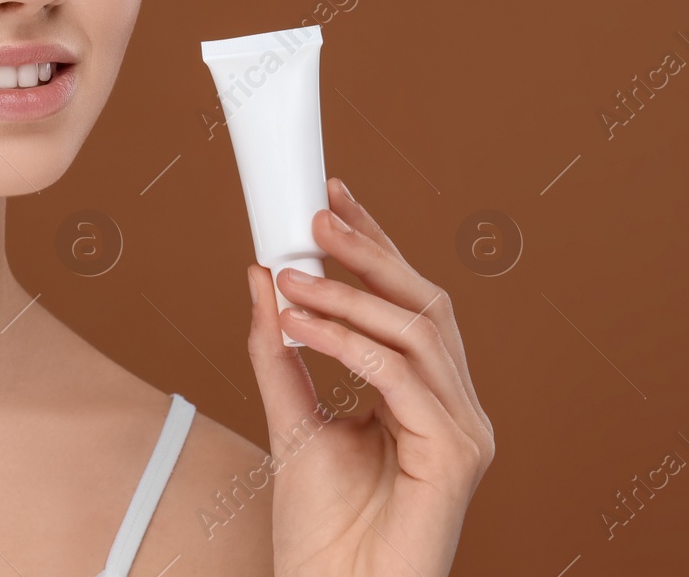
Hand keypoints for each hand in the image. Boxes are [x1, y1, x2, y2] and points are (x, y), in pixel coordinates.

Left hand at [244, 178, 493, 576]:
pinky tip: (302, 327)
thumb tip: (262, 276)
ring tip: (292, 279)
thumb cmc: (320, 526)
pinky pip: (400, 375)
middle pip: (426, 303)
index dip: (375, 244)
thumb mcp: (290, 418)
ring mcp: (464, 429)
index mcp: (423, 393)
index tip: (330, 200)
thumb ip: (278, 350)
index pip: (406, 301)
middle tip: (315, 218)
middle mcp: (453, 405)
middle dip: (370, 250)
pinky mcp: (457, 454)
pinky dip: (346, 342)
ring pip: (416, 331)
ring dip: (347, 296)